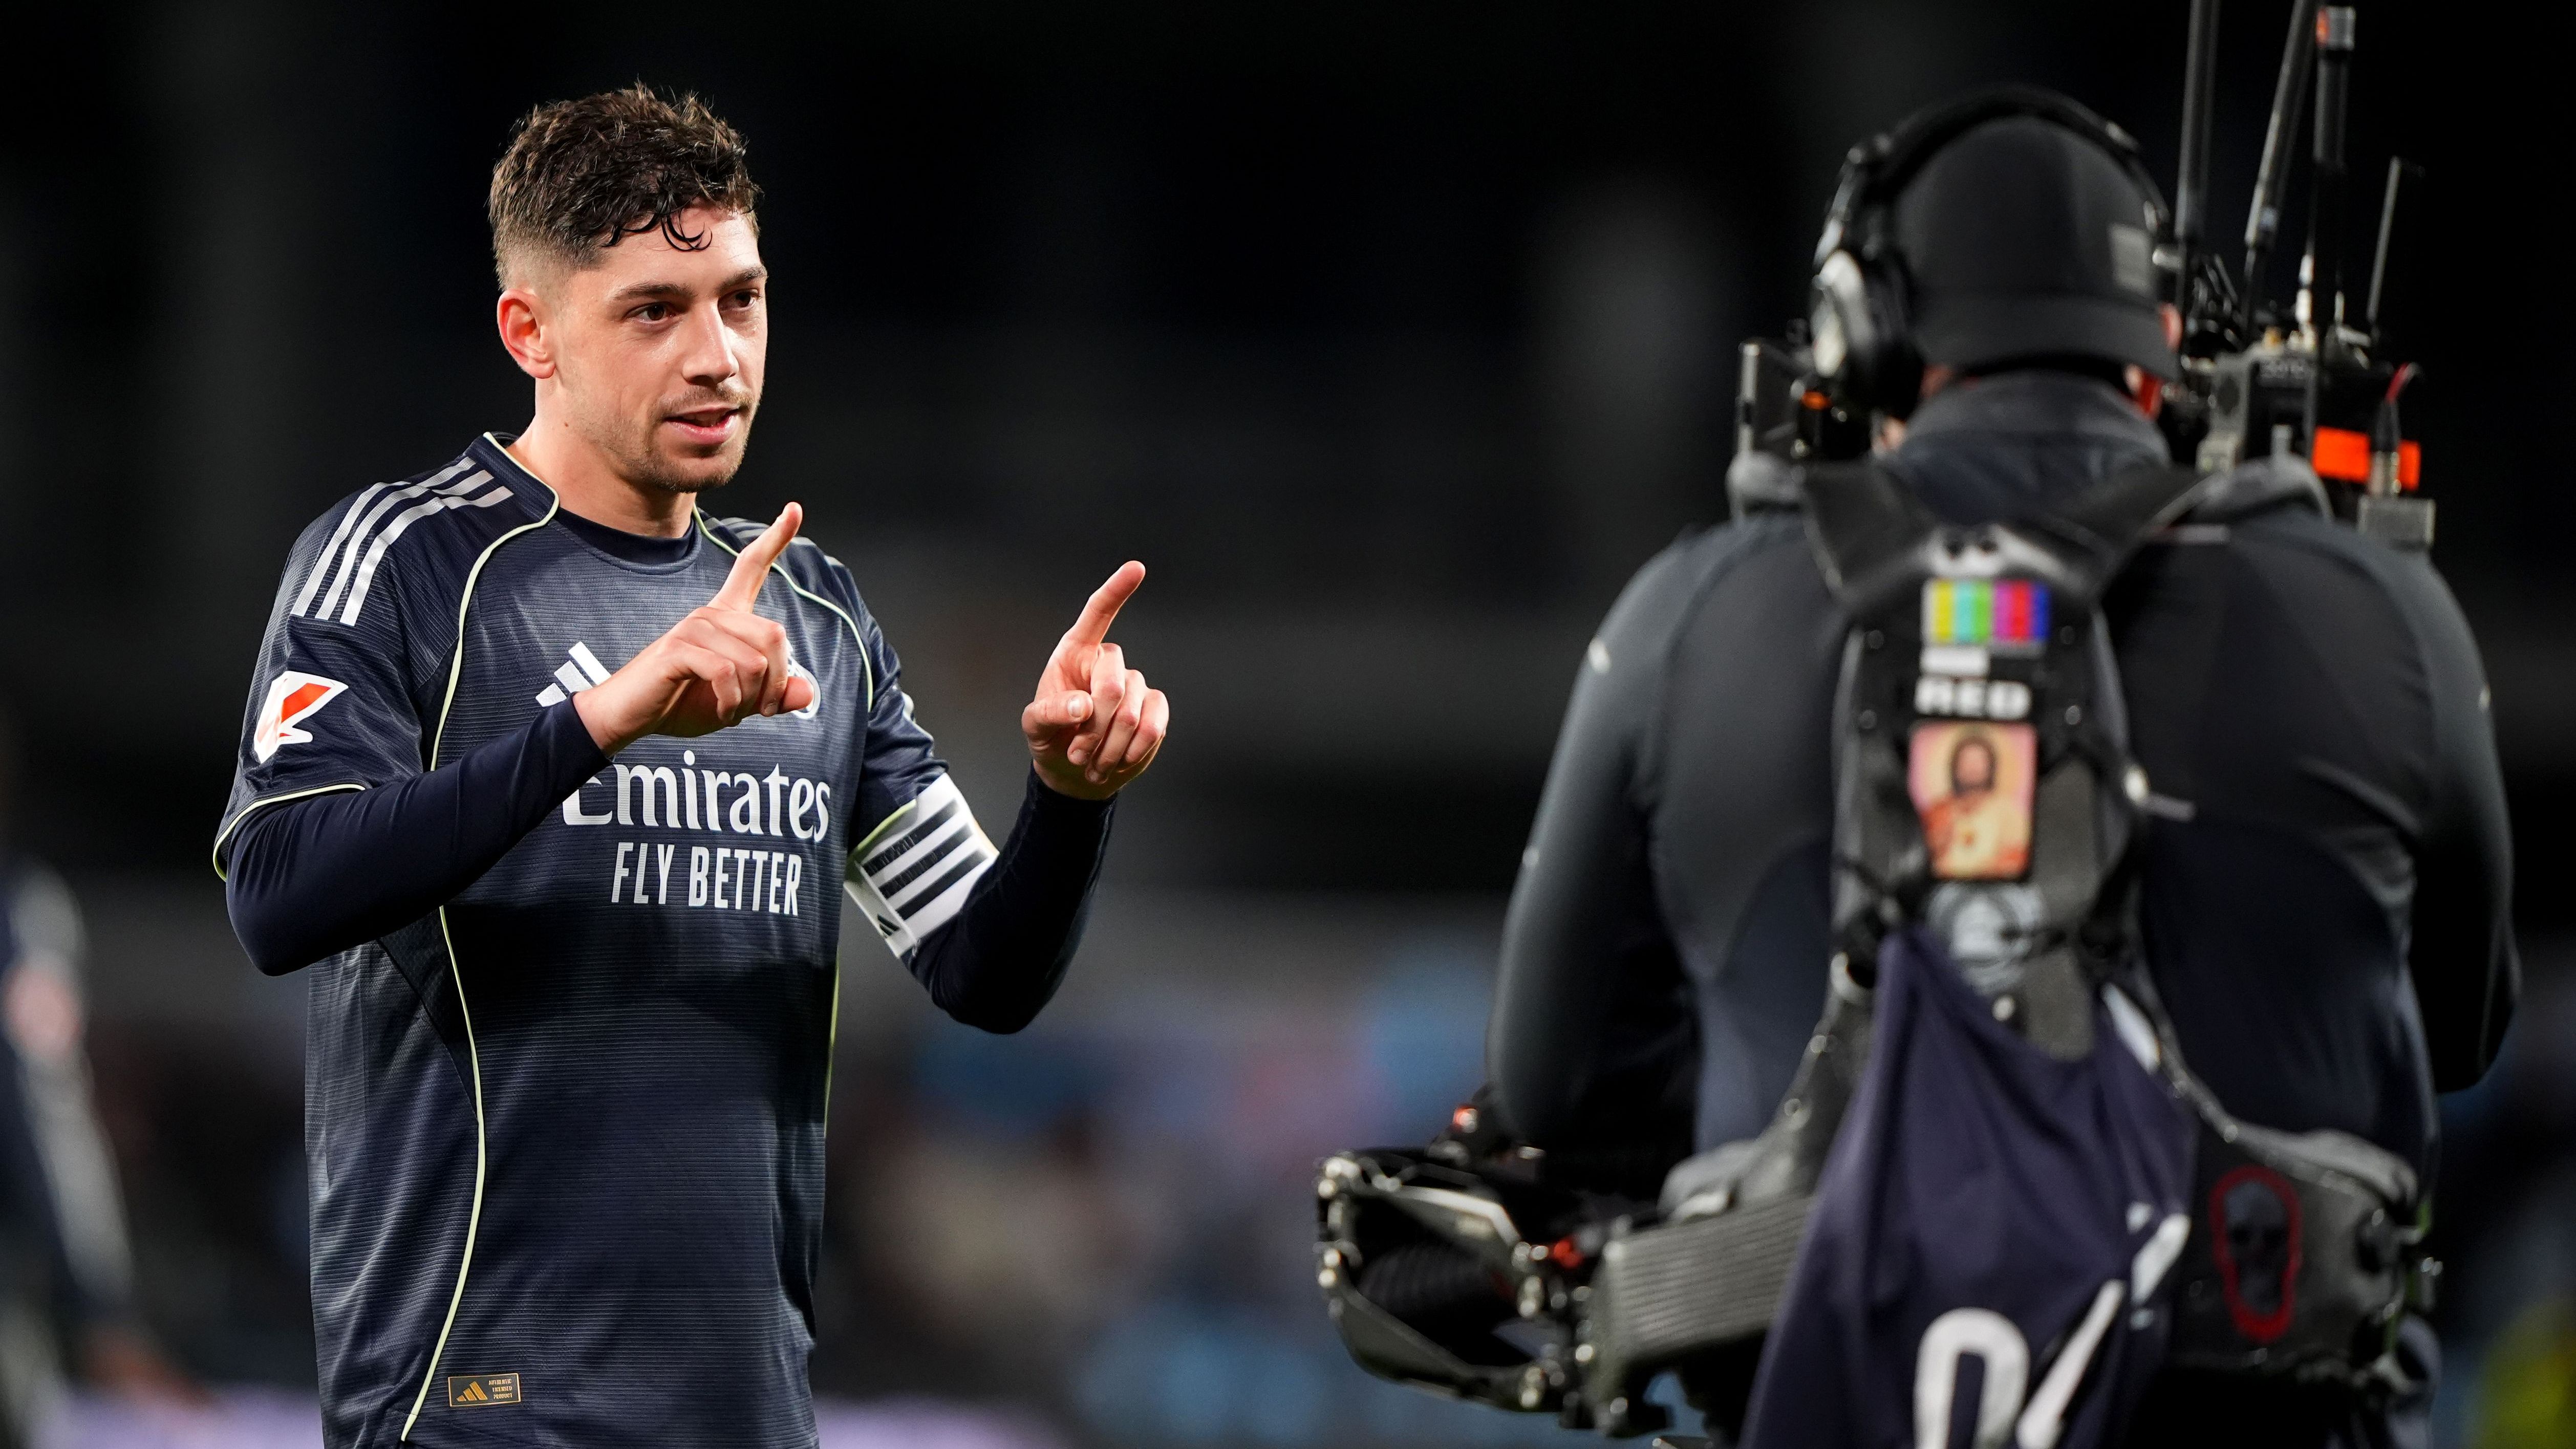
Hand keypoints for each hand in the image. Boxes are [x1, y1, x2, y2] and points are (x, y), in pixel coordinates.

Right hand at [574, 504, 817, 754]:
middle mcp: (711, 613)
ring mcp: (693, 627)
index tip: (794, 509)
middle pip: (774, 635)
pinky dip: (730, 702)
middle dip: (775, 682)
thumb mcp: (738, 703)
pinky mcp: (678, 648)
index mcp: (726, 616)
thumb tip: (807, 692)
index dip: (775, 538)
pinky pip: (727, 673)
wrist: (631, 716)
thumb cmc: (683, 703)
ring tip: (730, 710)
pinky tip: (720, 711)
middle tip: (758, 709)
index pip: (751, 567)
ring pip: (754, 661)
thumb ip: (773, 696)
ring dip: (749, 698)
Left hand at [1023, 561, 1169, 799]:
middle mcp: (1107, 663)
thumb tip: (1083, 706)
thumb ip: (1050, 713)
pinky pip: (1154, 725)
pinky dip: (1133, 750)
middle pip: (1113, 683)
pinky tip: (1118, 760)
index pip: (1097, 615)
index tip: (1136, 568)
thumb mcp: (1035, 727)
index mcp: (1075, 653)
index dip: (1116, 591)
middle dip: (1095, 726)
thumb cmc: (1052, 737)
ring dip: (1109, 747)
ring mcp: (1135, 685)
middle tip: (1078, 752)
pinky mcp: (1154, 710)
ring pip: (1133, 711)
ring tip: (1092, 761)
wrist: (1077, 771)